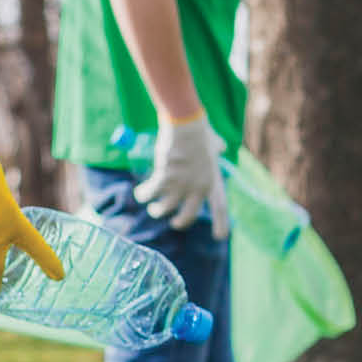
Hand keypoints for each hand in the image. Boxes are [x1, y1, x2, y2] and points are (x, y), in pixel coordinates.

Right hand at [142, 114, 226, 233]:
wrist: (185, 125)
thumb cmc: (199, 131)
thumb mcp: (213, 143)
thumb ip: (217, 148)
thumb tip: (221, 146)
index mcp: (212, 181)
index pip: (220, 207)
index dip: (221, 224)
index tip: (220, 237)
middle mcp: (198, 187)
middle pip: (188, 216)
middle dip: (180, 222)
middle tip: (175, 223)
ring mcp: (181, 185)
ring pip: (164, 209)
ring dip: (157, 210)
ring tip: (153, 208)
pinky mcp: (164, 179)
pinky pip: (150, 194)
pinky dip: (143, 195)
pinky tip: (140, 194)